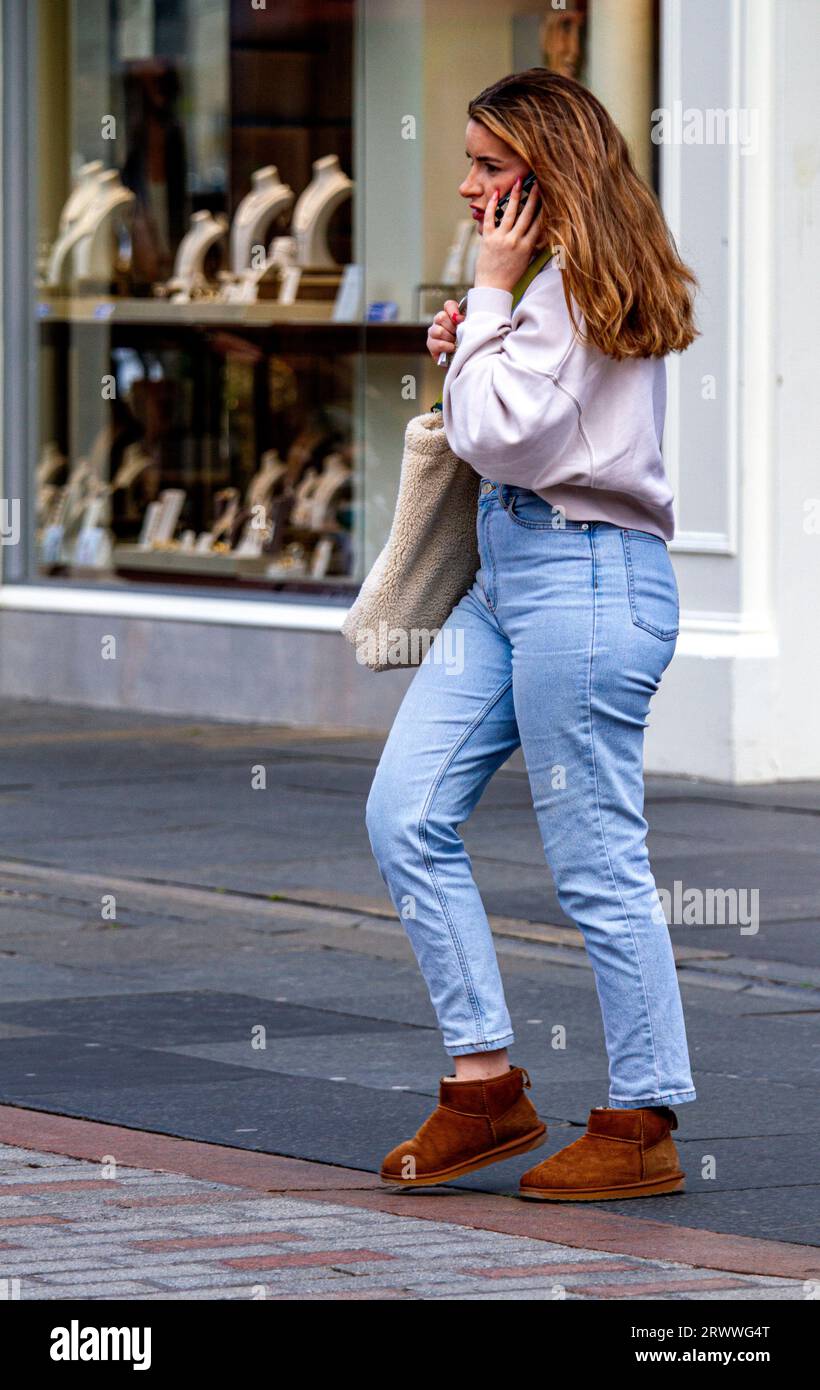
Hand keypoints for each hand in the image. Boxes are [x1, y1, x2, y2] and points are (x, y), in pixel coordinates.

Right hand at [427, 298, 462, 362]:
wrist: (466, 359)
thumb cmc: (468, 343)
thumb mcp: (471, 329)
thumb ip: (467, 320)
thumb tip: (461, 319)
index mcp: (450, 315)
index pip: (448, 305)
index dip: (454, 311)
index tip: (461, 320)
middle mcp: (439, 322)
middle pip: (440, 317)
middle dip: (452, 327)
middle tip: (457, 334)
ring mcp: (433, 332)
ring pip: (437, 330)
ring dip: (448, 337)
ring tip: (455, 342)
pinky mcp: (431, 344)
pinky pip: (436, 343)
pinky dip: (446, 346)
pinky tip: (451, 348)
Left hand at [474, 176, 541, 293]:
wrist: (492, 288)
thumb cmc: (510, 277)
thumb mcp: (525, 261)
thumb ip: (531, 246)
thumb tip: (538, 233)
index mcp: (527, 247)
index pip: (539, 223)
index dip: (544, 208)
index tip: (549, 196)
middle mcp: (515, 241)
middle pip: (527, 214)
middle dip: (534, 196)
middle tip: (538, 182)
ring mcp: (501, 239)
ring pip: (510, 212)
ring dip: (516, 195)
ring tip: (519, 180)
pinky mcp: (488, 239)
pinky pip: (490, 218)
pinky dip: (492, 205)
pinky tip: (495, 193)